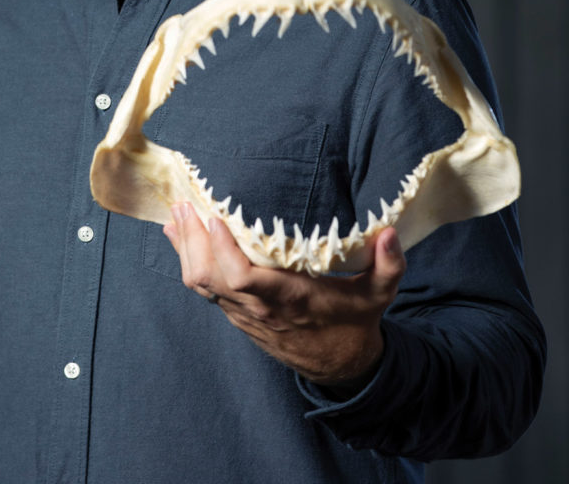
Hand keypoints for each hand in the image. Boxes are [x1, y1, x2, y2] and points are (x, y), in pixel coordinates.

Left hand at [163, 203, 405, 390]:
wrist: (339, 365)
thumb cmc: (355, 322)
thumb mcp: (379, 295)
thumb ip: (388, 265)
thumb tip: (390, 233)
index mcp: (288, 297)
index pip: (243, 278)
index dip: (223, 250)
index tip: (214, 217)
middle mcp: (258, 306)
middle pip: (209, 277)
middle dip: (193, 240)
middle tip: (183, 202)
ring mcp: (243, 312)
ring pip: (200, 283)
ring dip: (185, 248)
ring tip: (177, 212)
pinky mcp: (237, 312)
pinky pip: (203, 286)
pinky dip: (188, 259)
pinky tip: (178, 234)